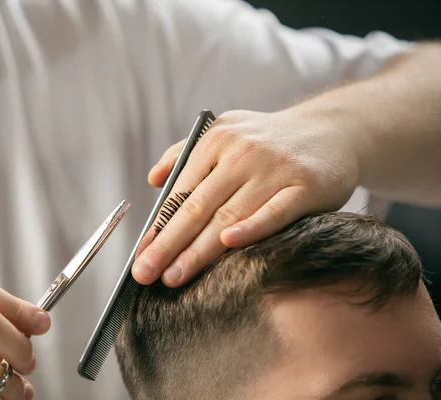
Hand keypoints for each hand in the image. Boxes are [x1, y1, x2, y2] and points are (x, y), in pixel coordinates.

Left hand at [132, 109, 359, 286]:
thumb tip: (153, 180)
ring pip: (230, 215)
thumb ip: (185, 154)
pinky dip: (252, 227)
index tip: (140, 255)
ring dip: (199, 249)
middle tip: (146, 273)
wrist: (333, 129)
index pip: (180, 192)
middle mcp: (241, 152)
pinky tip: (228, 244)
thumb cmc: (269, 139)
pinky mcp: (305, 185)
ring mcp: (274, 168)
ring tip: (174, 276)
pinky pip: (275, 211)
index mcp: (215, 140)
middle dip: (168, 244)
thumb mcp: (225, 131)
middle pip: (198, 207)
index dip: (158, 227)